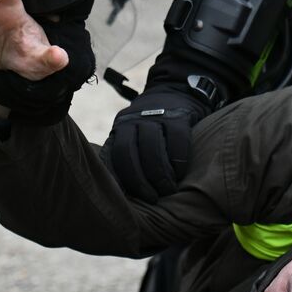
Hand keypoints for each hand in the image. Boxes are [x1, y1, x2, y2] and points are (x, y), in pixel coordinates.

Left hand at [106, 86, 213, 201]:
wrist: (178, 91)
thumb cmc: (154, 126)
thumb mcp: (134, 133)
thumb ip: (127, 155)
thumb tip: (123, 195)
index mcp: (119, 129)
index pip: (111, 156)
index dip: (117, 180)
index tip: (125, 201)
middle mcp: (132, 121)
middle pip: (128, 153)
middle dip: (138, 181)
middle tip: (151, 198)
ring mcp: (155, 116)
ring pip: (151, 148)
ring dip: (160, 175)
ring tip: (167, 190)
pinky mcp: (178, 115)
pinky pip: (177, 142)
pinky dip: (178, 162)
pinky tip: (180, 174)